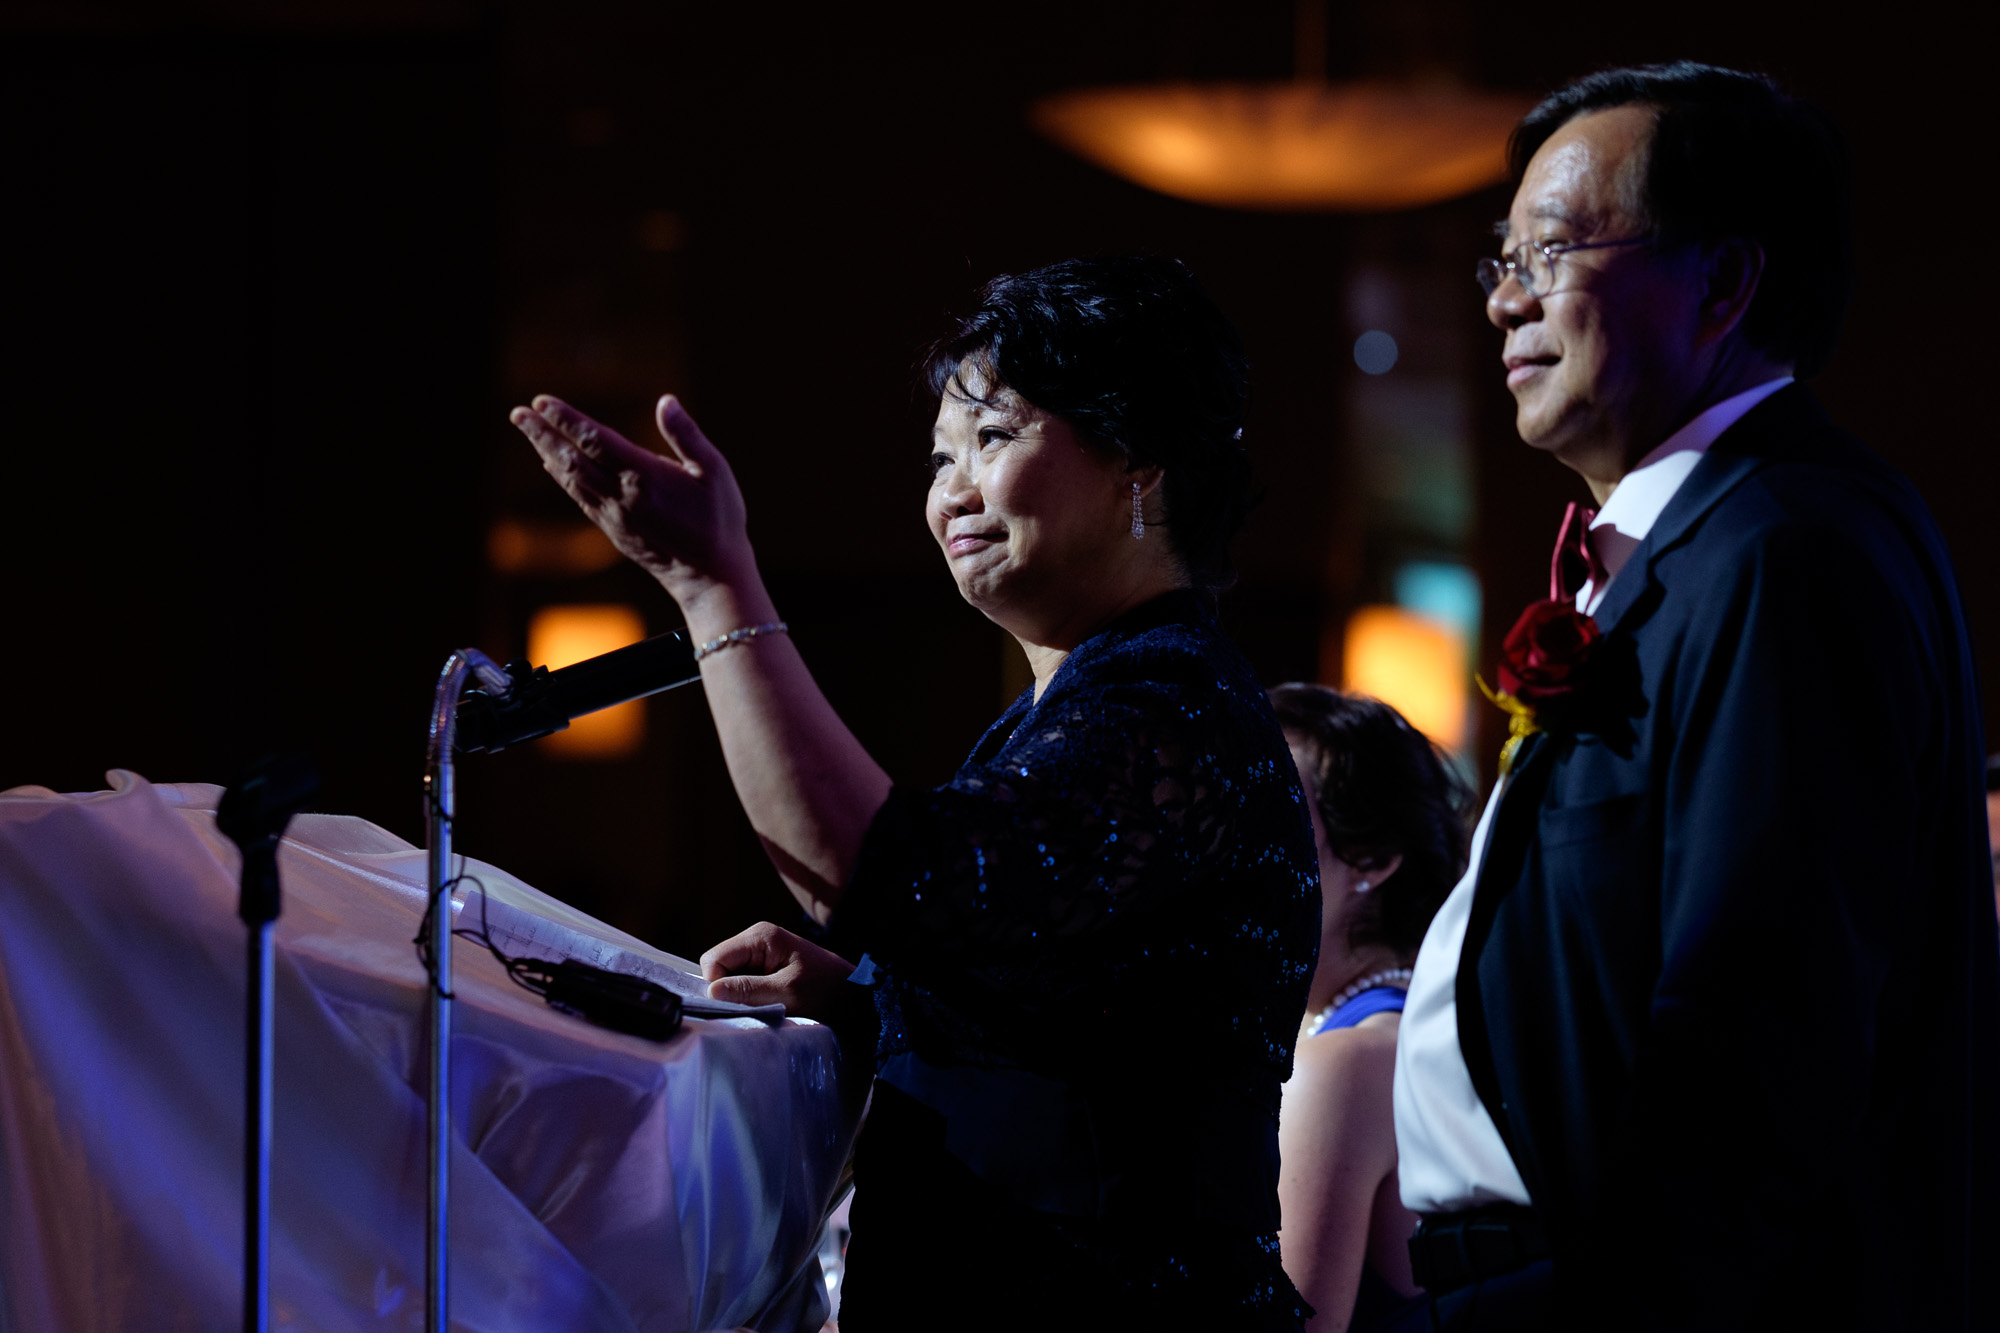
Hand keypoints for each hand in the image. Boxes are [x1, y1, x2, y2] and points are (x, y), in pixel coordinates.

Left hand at [509, 393, 751, 605]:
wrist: (711, 577)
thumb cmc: (720, 520)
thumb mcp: (715, 471)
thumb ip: (687, 435)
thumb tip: (666, 401)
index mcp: (644, 476)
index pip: (595, 439)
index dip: (566, 419)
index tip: (541, 401)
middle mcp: (621, 495)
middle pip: (572, 458)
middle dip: (543, 433)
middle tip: (517, 413)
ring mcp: (614, 515)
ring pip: (571, 478)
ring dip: (546, 452)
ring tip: (529, 431)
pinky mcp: (614, 530)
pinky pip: (580, 498)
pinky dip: (562, 478)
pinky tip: (553, 466)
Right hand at [700, 921, 858, 1020]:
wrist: (853, 994)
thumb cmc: (825, 990)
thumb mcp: (787, 993)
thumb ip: (748, 990)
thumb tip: (711, 991)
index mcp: (761, 936)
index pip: (714, 959)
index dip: (718, 984)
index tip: (739, 1002)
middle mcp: (756, 938)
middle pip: (717, 965)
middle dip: (728, 988)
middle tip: (755, 1003)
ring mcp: (760, 952)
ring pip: (727, 976)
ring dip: (740, 994)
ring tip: (766, 1002)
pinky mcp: (764, 966)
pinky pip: (741, 981)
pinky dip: (749, 995)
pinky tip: (768, 1000)